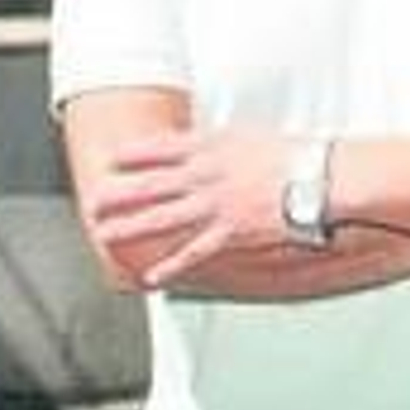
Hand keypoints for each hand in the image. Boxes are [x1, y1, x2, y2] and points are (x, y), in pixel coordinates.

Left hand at [85, 126, 292, 289]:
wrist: (316, 178)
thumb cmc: (290, 154)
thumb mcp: (248, 134)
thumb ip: (218, 142)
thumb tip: (197, 143)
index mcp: (212, 146)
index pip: (162, 148)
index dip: (133, 154)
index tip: (112, 158)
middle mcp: (206, 174)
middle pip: (152, 184)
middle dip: (119, 193)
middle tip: (93, 201)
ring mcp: (215, 205)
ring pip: (162, 218)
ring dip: (131, 227)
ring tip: (105, 234)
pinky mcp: (229, 233)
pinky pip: (193, 252)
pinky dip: (171, 266)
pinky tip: (151, 275)